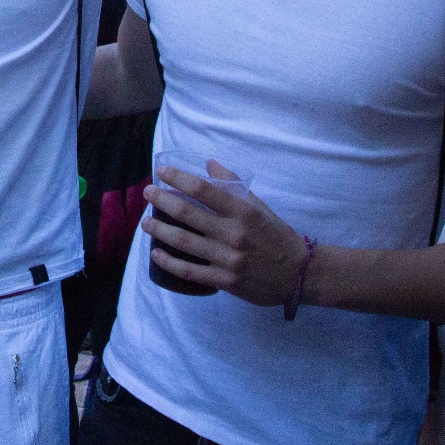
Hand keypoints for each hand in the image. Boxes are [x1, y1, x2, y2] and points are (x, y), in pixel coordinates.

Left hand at [142, 163, 302, 305]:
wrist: (299, 274)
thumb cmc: (276, 236)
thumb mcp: (259, 206)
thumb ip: (234, 186)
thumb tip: (210, 164)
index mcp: (243, 212)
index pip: (204, 190)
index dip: (179, 178)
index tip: (162, 172)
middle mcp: (234, 234)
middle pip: (188, 214)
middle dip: (162, 201)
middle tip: (147, 192)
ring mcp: (228, 259)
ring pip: (184, 243)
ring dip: (160, 230)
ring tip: (145, 222)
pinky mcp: (225, 281)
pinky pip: (190, 271)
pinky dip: (170, 262)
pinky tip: (156, 253)